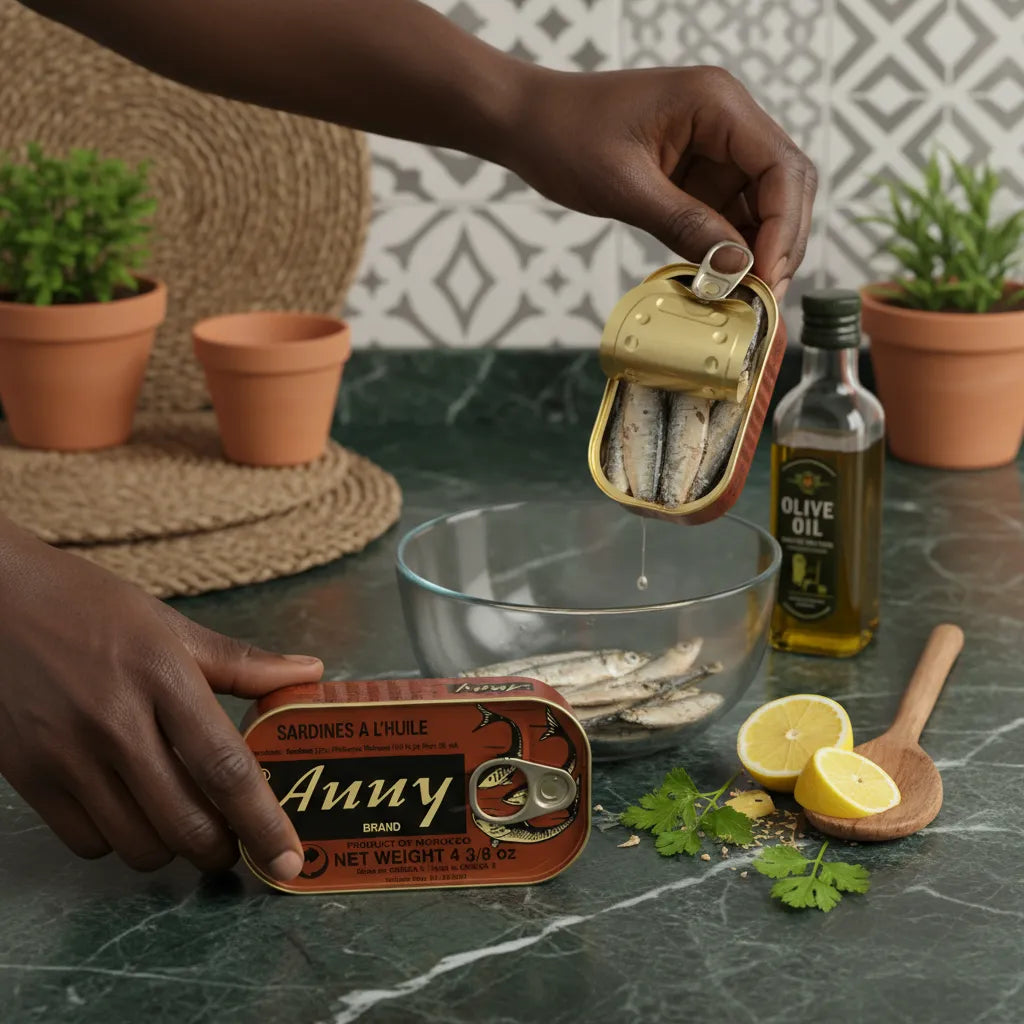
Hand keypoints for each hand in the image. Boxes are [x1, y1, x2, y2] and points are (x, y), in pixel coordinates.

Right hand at [0, 523, 322, 879]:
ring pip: (137, 845)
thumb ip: (241, 663)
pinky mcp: (28, 776)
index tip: (290, 860)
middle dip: (221, 849)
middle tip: (234, 840)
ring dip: (171, 849)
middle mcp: (116, 723)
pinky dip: (118, 841)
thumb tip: (308, 674)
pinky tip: (129, 810)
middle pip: (186, 823)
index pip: (226, 768)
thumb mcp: (171, 626)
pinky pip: (86, 843)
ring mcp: (67, 755)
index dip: (264, 823)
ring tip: (183, 821)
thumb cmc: (88, 605)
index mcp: (164, 677)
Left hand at [507, 65, 816, 296]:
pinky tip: (722, 281)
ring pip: (762, 203)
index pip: (780, 166)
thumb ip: (685, 225)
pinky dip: (730, 247)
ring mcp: (714, 146)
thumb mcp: (625, 188)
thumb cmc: (566, 136)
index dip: (782, 227)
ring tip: (746, 298)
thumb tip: (736, 268)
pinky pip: (730, 212)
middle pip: (784, 184)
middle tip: (764, 298)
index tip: (765, 277)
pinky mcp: (697, 171)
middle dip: (780, 242)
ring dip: (758, 250)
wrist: (527, 122)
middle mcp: (726, 118)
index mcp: (716, 103)